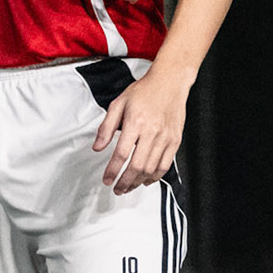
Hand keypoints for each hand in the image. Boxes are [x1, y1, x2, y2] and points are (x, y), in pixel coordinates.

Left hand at [92, 70, 188, 194]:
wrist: (169, 83)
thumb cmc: (144, 92)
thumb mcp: (118, 104)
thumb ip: (106, 127)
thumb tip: (98, 147)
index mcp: (135, 123)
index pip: (121, 154)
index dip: (112, 170)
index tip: (106, 179)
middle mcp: (152, 132)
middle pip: (137, 166)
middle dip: (125, 182)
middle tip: (116, 189)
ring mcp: (165, 138)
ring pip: (151, 169)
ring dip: (138, 182)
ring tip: (128, 186)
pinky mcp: (175, 141)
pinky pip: (165, 165)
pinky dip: (155, 177)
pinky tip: (146, 180)